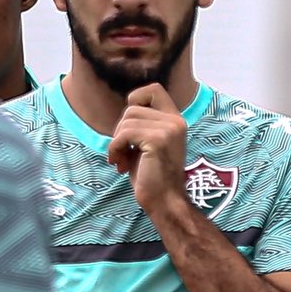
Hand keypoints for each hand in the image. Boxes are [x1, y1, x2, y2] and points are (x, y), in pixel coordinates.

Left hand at [106, 85, 188, 213]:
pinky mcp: (158, 140)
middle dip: (120, 130)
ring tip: (120, 160)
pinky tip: (119, 164)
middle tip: (121, 152)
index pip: (153, 89)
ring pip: (127, 120)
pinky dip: (115, 148)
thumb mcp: (147, 144)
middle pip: (132, 107)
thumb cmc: (151, 176)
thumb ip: (141, 125)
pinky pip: (124, 134)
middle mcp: (176, 121)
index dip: (136, 100)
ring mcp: (169, 129)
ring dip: (116, 142)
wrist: (164, 202)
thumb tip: (126, 108)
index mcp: (176, 120)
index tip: (130, 127)